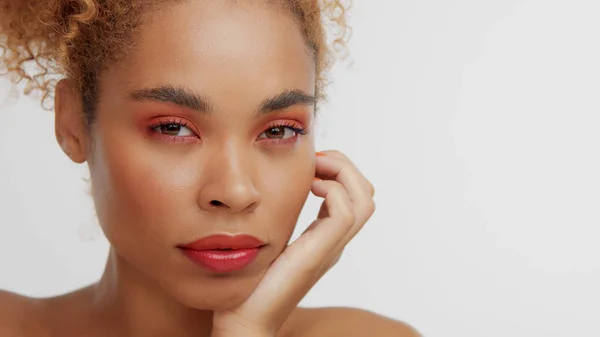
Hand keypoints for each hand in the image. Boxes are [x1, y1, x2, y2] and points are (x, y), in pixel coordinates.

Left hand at [211, 150, 375, 336]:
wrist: (244, 320)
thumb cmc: (249, 282)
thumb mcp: (267, 238)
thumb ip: (276, 217)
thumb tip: (270, 188)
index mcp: (325, 238)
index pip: (354, 195)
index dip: (338, 170)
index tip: (310, 163)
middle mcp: (334, 242)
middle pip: (366, 193)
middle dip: (344, 165)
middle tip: (315, 160)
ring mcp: (332, 248)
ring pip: (364, 199)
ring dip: (342, 172)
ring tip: (314, 169)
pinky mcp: (320, 253)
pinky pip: (345, 212)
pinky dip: (332, 189)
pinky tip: (308, 187)